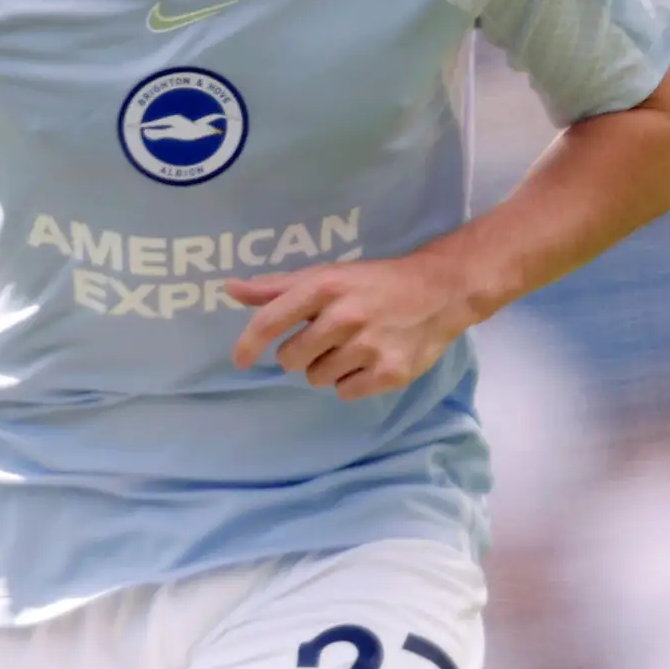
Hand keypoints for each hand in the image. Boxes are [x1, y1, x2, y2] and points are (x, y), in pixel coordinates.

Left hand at [224, 253, 480, 399]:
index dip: (248, 344)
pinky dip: (351, 382)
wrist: (439, 291)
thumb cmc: (374, 282)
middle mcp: (344, 317)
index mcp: (324, 287)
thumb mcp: (327, 275)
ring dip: (327, 368)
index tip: (240, 361)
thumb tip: (230, 289)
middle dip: (301, 353)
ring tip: (351, 348)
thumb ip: (277, 287)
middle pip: (291, 359)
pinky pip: (346, 393)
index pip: (271, 322)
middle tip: (326, 339)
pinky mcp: (390, 373)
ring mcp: (368, 347)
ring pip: (317, 378)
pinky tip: (368, 362)